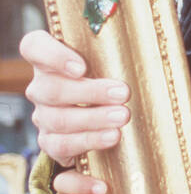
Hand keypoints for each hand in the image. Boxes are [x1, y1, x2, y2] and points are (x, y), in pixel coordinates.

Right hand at [21, 30, 129, 165]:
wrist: (98, 118)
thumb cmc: (106, 80)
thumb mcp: (107, 64)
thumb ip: (115, 56)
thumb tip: (152, 55)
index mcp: (48, 60)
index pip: (34, 47)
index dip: (53, 56)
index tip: (81, 66)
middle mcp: (40, 87)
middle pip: (52, 89)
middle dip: (90, 93)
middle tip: (123, 95)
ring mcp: (43, 116)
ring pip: (58, 119)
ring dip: (92, 120)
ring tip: (122, 120)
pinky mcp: (50, 141)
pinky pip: (62, 147)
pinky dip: (89, 145)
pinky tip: (112, 140)